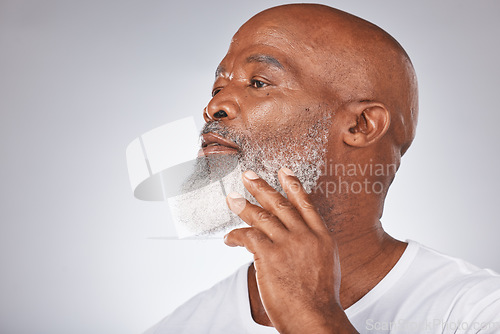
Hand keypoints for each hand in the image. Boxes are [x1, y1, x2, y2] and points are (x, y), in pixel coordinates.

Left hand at [224, 168, 356, 333]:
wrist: (314, 317)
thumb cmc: (319, 298)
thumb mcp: (326, 264)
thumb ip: (312, 245)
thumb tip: (298, 237)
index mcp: (322, 237)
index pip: (305, 204)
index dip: (293, 185)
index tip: (283, 172)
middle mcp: (305, 236)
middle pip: (280, 204)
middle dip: (262, 187)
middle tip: (248, 176)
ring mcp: (288, 244)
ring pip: (262, 217)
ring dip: (244, 206)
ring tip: (232, 199)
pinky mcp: (270, 255)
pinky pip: (248, 237)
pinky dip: (236, 235)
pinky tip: (229, 238)